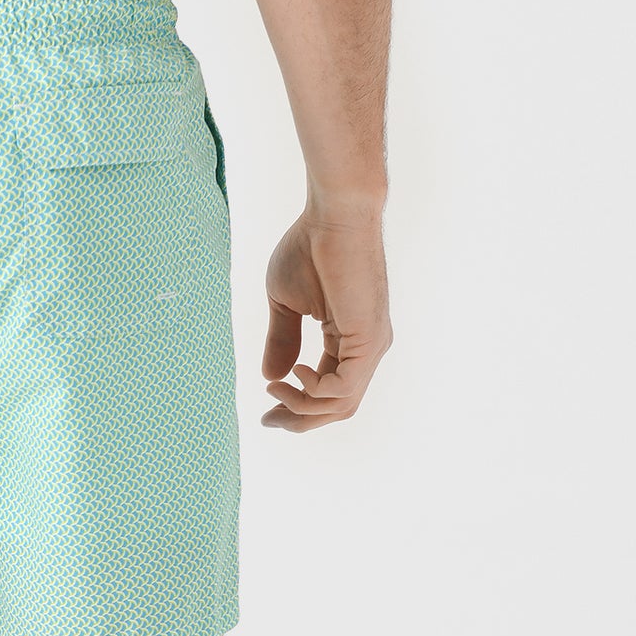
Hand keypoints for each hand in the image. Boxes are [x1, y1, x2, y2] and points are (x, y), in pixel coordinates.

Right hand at [261, 210, 390, 430]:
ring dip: (302, 408)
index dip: (296, 408)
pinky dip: (316, 391)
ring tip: (276, 389)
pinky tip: (297, 371)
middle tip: (266, 419)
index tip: (265, 411)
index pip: (329, 392)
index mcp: (350, 341)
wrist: (333, 214)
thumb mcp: (285, 305)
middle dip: (299, 420)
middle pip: (338, 409)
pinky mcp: (368, 338)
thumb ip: (282, 341)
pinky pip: (344, 389)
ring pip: (341, 405)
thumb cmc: (310, 248)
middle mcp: (367, 348)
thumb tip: (271, 377)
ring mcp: (371, 345)